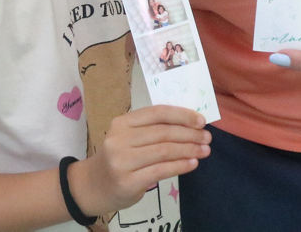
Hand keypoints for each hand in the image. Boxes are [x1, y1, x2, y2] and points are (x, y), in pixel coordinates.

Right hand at [70, 106, 209, 216]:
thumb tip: (190, 124)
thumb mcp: (128, 138)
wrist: (92, 186)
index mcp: (122, 122)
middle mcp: (119, 139)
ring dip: (189, 150)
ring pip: (164, 151)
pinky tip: (193, 164)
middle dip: (189, 134)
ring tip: (205, 150)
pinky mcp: (128, 182)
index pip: (157, 113)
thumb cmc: (118, 158)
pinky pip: (161, 170)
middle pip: (163, 133)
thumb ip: (152, 129)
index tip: (201, 120)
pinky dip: (180, 166)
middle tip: (207, 137)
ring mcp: (122, 161)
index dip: (182, 115)